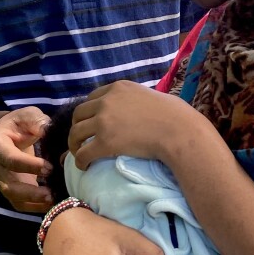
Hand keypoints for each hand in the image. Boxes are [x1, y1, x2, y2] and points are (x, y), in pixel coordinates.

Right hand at [0, 107, 53, 212]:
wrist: (8, 133)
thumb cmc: (19, 123)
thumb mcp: (27, 115)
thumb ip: (36, 121)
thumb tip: (46, 131)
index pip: (10, 159)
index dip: (29, 165)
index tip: (49, 167)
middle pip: (8, 186)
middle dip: (30, 192)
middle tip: (51, 192)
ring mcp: (2, 181)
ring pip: (13, 199)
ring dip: (33, 203)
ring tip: (53, 200)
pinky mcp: (12, 189)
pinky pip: (20, 204)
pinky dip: (35, 207)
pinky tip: (53, 204)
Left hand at [69, 80, 201, 168]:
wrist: (178, 130)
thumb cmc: (174, 115)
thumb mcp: (149, 95)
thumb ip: (135, 99)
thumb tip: (137, 108)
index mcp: (118, 88)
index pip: (92, 98)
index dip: (88, 112)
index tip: (90, 122)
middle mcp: (107, 101)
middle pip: (79, 114)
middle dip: (78, 126)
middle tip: (82, 139)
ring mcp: (104, 121)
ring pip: (76, 133)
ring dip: (75, 144)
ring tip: (80, 153)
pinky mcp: (105, 142)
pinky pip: (83, 153)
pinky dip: (80, 161)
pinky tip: (85, 166)